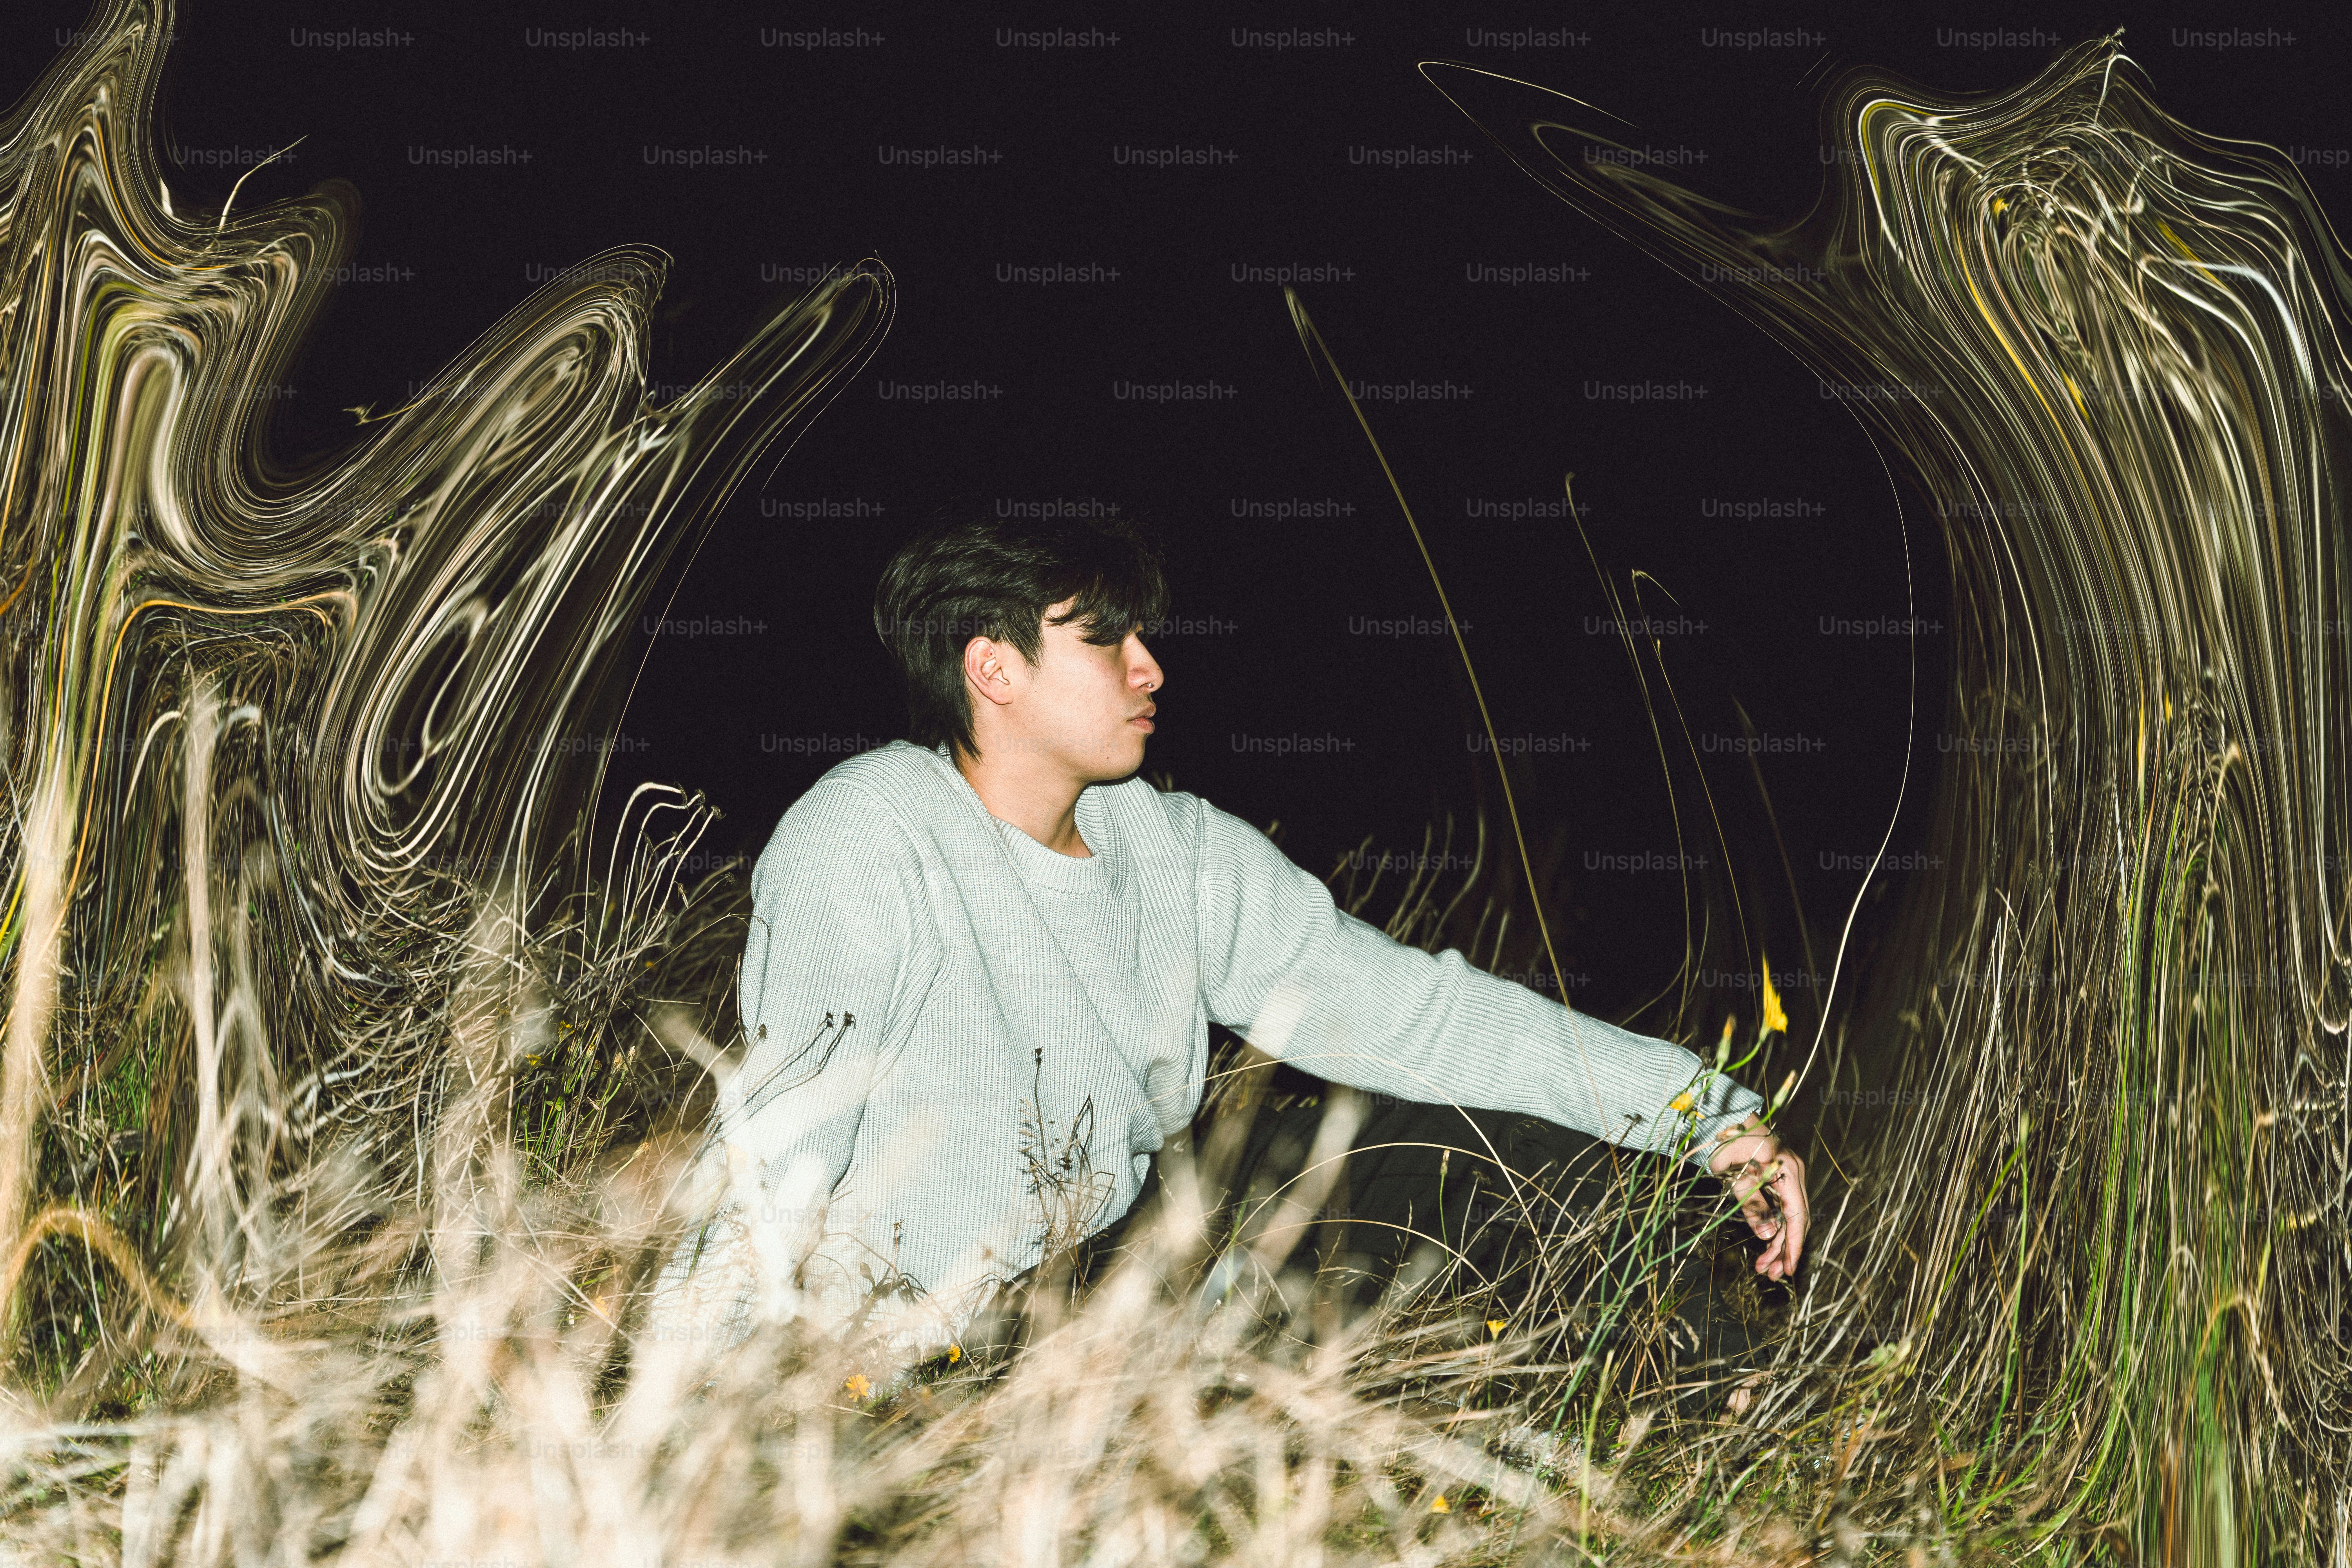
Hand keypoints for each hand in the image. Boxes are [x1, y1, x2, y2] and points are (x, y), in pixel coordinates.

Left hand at [1707, 1116, 1806, 1280]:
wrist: (1721, 1117)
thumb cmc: (1725, 1143)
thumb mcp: (1734, 1176)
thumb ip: (1752, 1206)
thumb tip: (1768, 1236)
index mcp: (1786, 1171)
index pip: (1797, 1215)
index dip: (1794, 1244)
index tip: (1789, 1268)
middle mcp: (1793, 1173)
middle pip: (1796, 1219)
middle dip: (1785, 1249)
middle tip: (1770, 1274)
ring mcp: (1788, 1174)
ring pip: (1789, 1216)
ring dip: (1778, 1241)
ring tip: (1764, 1267)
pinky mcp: (1779, 1176)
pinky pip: (1782, 1206)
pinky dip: (1775, 1225)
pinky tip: (1765, 1244)